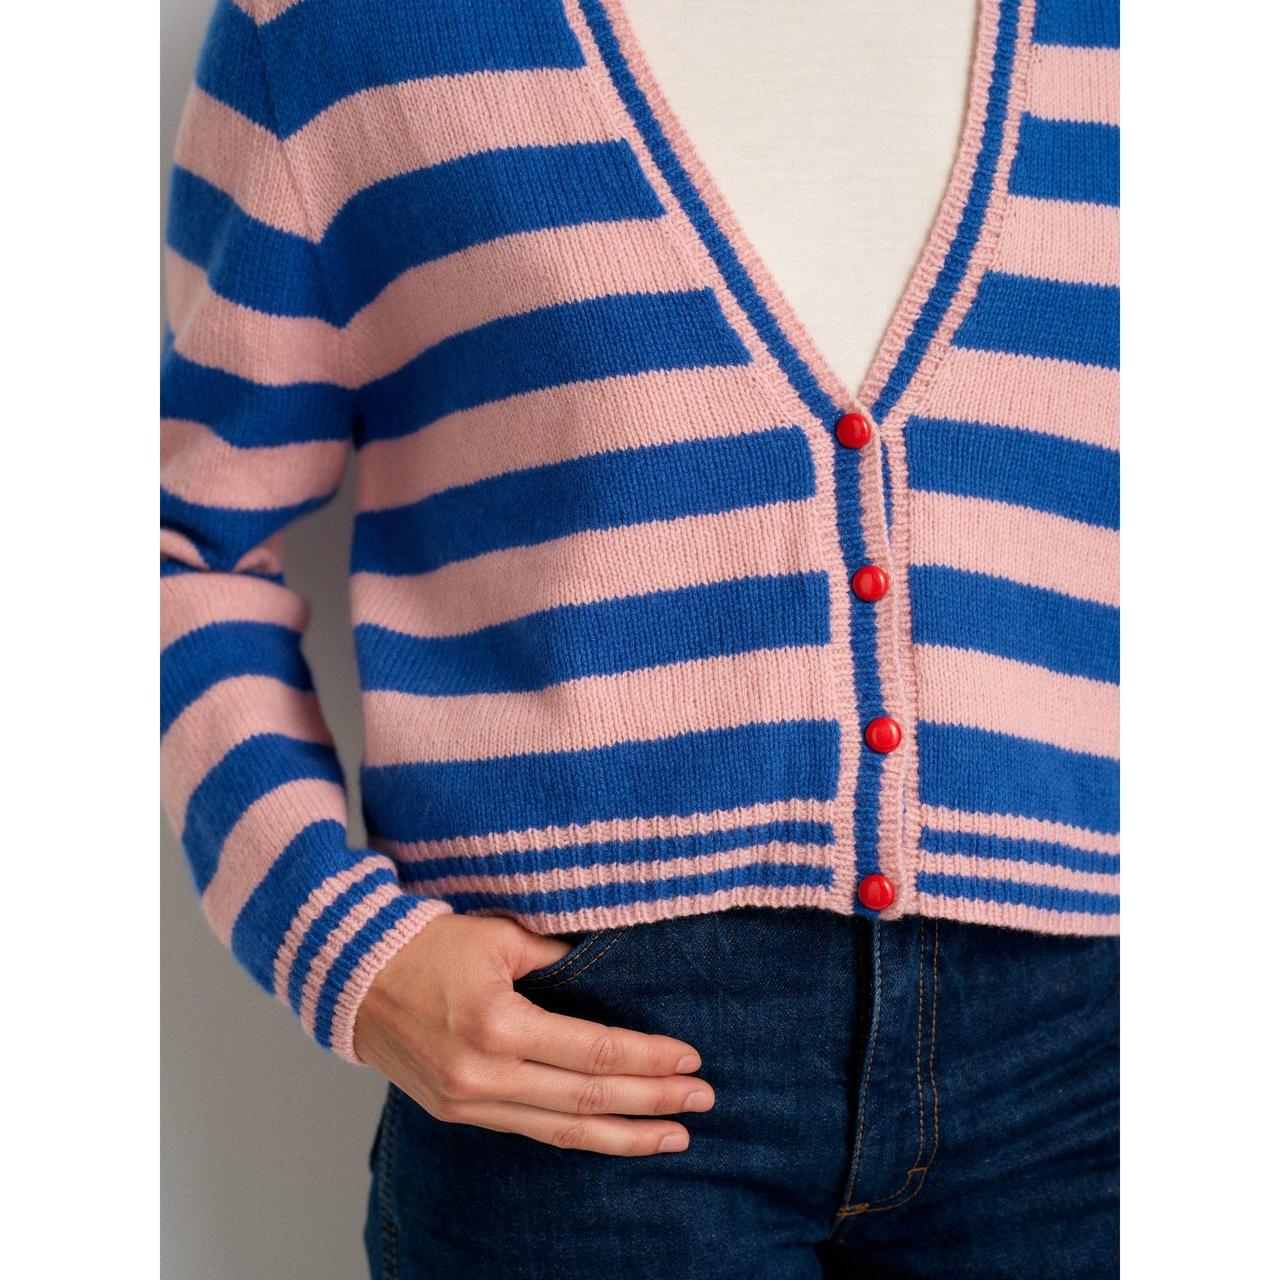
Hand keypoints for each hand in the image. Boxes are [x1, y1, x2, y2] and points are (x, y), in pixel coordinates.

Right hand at [354, 913, 714, 1155]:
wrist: (351, 975)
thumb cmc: (430, 944)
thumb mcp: (500, 936)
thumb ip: (560, 956)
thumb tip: (615, 968)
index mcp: (498, 1025)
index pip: (594, 1053)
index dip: (647, 1059)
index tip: (690, 1059)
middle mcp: (484, 1074)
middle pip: (587, 1099)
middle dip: (652, 1102)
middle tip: (703, 1100)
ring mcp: (468, 1101)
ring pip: (561, 1129)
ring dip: (623, 1136)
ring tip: (673, 1138)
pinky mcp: (458, 1111)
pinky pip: (530, 1129)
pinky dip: (576, 1134)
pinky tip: (612, 1135)